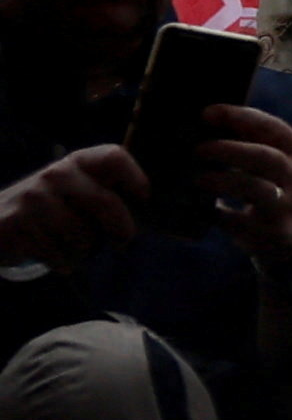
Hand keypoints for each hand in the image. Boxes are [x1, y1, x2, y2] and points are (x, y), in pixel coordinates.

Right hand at [0, 139, 150, 272]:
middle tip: (123, 242)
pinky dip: (62, 262)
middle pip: (105, 203)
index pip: (114, 157)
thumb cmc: (50, 209)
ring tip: (73, 247)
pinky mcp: (17, 226)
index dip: (135, 177)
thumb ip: (104, 192)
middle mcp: (55, 176)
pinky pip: (58, 254)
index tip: (143, 198)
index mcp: (76, 162)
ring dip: (84, 251)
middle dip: (122, 228)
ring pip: (82, 235)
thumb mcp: (75, 190)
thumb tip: (145, 212)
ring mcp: (33, 200)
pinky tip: (55, 256)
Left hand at [194, 105, 291, 254]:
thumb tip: (209, 119)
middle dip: (230, 150)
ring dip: (222, 181)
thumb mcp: (282, 160)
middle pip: (265, 158)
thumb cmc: (282, 186)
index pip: (272, 127)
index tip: (208, 112)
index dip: (240, 117)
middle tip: (199, 148)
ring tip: (196, 178)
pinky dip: (217, 214)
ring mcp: (285, 205)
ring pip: (256, 189)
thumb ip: (256, 141)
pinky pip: (239, 221)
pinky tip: (200, 208)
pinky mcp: (270, 231)